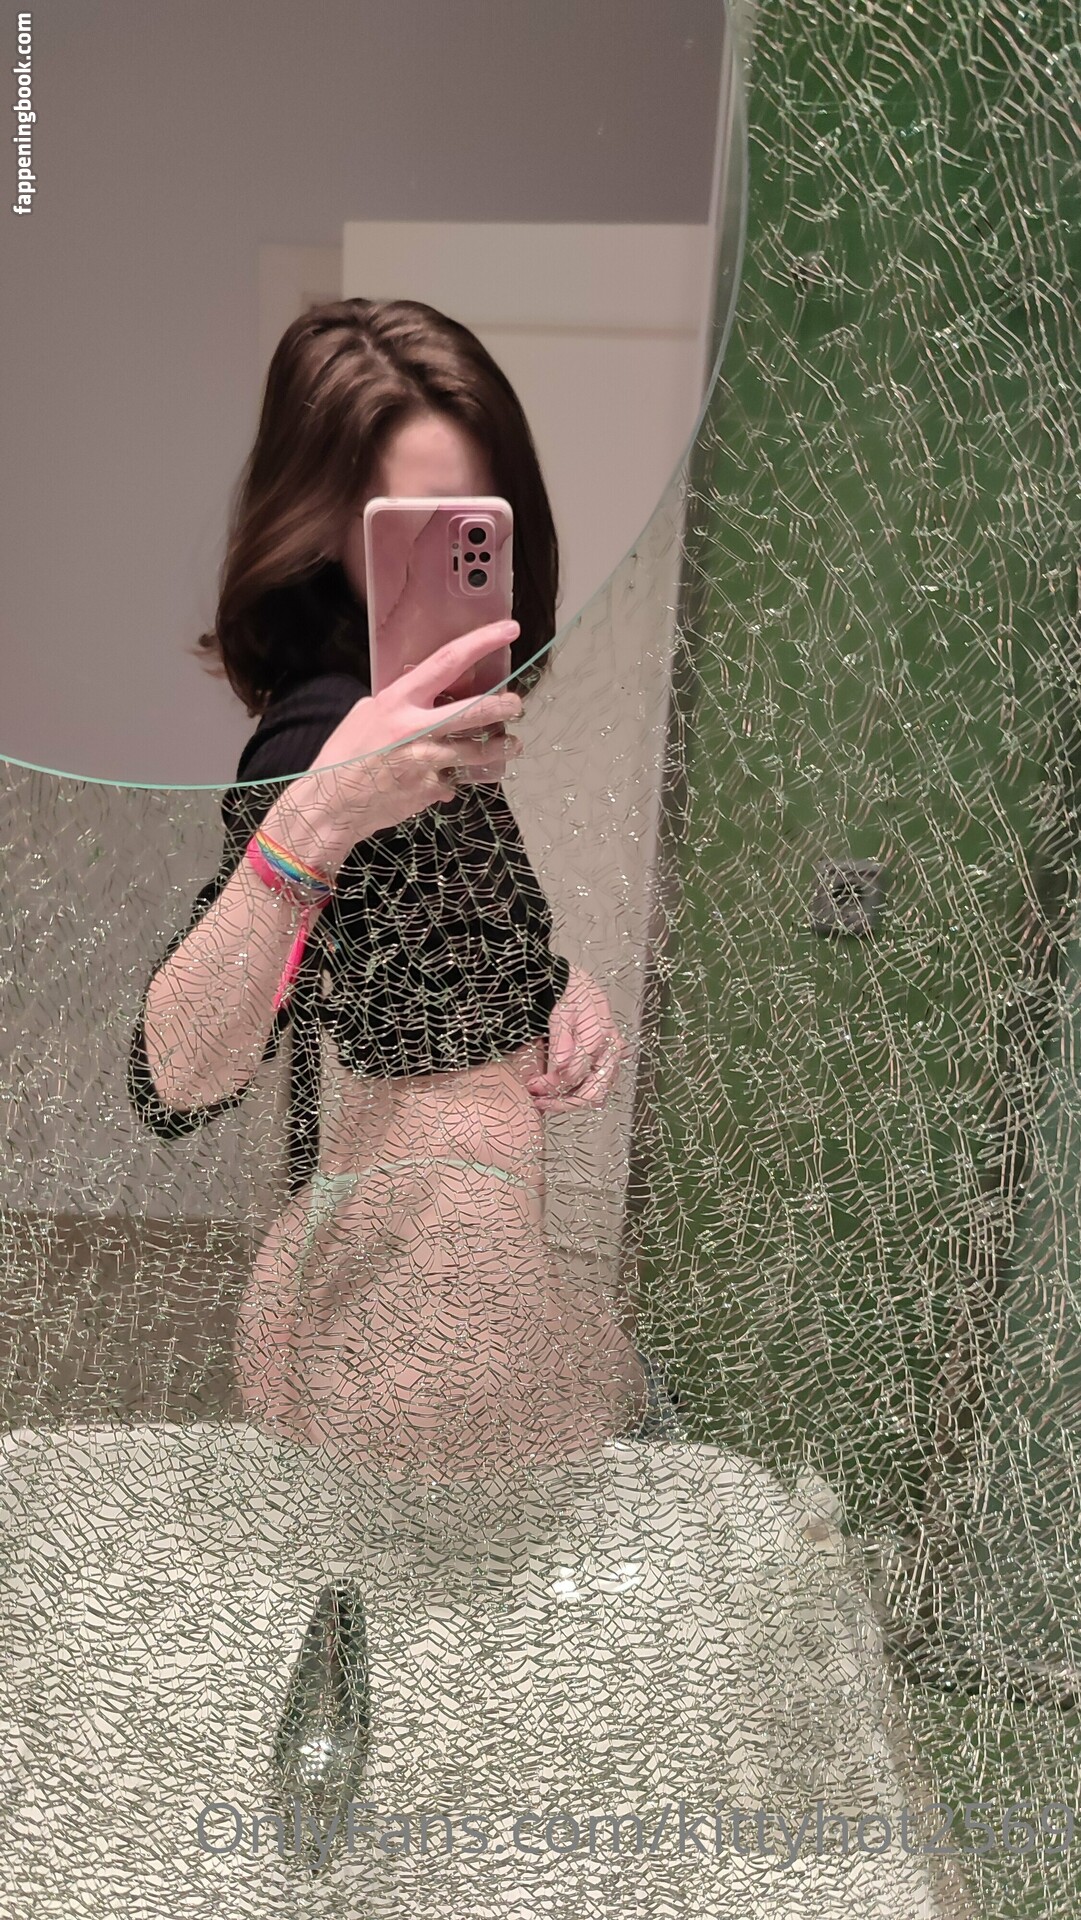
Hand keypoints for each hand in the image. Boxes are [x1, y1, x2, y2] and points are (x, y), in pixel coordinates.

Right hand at [269, 622, 523, 870]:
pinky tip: (449, 780)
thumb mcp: (366, 715)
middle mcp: (416, 729)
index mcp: (398, 701)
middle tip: (516, 704)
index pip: (448, 662)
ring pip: (480, 751)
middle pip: (476, 710)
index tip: (510, 629)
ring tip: (510, 745)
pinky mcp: (431, 790)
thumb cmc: (344, 756)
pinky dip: (456, 779)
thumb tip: (429, 694)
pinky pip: (456, 781)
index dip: (482, 642)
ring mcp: (427, 762)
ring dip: (501, 748)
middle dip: (504, 705)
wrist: (329, 806)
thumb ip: (400, 704)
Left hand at [526, 966, 626, 1113]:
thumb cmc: (566, 992)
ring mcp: (612, 1055)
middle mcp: (611, 1048)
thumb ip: (561, 1040)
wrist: (572, 981)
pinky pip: (599, 1086)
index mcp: (600, 1035)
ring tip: (546, 1101)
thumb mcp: (560, 1011)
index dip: (552, 1085)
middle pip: (592, 1091)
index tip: (532, 1086)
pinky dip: (579, 1093)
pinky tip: (559, 1094)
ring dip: (571, 1101)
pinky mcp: (609, 1058)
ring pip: (597, 1093)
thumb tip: (560, 1067)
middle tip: (539, 1102)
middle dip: (564, 1102)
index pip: (576, 1073)